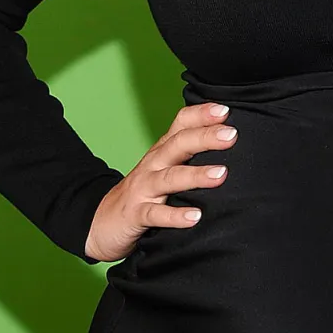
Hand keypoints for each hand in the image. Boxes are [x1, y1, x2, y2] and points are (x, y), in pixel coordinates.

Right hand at [84, 101, 237, 261]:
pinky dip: (175, 216)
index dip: (200, 115)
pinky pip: (155, 214)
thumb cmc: (143, 194)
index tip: (225, 110)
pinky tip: (195, 217)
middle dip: (204, 137)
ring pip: (169, 178)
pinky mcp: (135, 215)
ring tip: (221, 174)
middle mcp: (153, 165)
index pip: (180, 125)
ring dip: (196, 175)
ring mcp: (143, 189)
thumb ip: (191, 158)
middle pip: (177, 145)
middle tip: (231, 135)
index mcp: (162, 152)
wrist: (101, 222)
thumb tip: (230, 145)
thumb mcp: (165, 170)